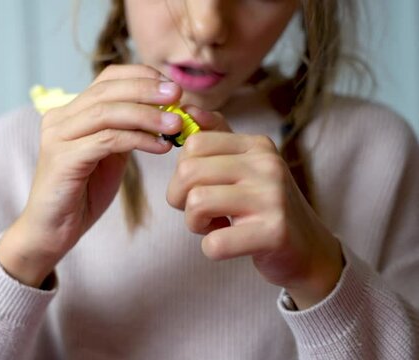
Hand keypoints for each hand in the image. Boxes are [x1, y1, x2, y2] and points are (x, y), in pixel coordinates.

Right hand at [0, 65, 183, 286]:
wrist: (51, 231)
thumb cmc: (82, 195)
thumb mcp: (109, 156)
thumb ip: (126, 132)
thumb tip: (162, 113)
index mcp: (69, 112)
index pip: (106, 78)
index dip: (141, 76)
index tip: (171, 86)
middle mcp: (59, 118)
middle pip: (107, 90)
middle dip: (147, 89)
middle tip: (178, 94)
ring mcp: (57, 137)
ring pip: (107, 112)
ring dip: (147, 115)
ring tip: (176, 123)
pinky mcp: (62, 159)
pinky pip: (107, 141)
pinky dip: (138, 140)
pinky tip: (161, 147)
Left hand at [166, 107, 343, 308]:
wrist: (310, 248)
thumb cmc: (265, 206)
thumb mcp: (246, 166)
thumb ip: (217, 137)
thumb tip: (187, 109)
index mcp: (257, 145)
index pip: (194, 143)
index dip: (182, 171)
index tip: (198, 186)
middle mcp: (267, 165)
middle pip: (188, 171)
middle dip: (179, 198)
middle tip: (199, 212)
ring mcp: (272, 198)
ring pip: (196, 203)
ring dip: (195, 223)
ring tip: (216, 226)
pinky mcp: (274, 233)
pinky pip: (214, 243)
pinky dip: (212, 248)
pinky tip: (231, 243)